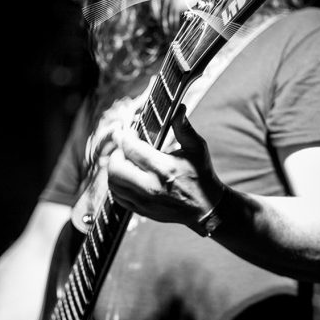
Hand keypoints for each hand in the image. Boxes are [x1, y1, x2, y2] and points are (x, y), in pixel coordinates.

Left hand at [107, 104, 224, 229]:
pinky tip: (127, 177)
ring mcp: (144, 201)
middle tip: (125, 148)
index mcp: (164, 168)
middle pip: (116, 167)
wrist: (205, 208)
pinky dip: (117, 185)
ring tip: (126, 161)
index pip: (131, 148)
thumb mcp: (197, 148)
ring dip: (115, 169)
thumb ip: (184, 128)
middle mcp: (151, 187)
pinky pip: (117, 197)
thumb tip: (178, 108)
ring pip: (113, 183)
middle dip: (117, 153)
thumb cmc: (201, 174)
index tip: (127, 131)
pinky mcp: (142, 210)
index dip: (124, 136)